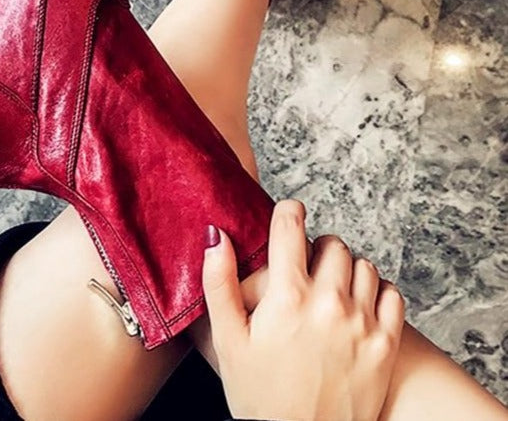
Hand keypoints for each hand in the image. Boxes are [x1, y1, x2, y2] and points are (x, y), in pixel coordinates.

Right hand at [202, 200, 404, 420]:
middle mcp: (329, 301)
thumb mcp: (228, 340)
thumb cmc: (261, 397)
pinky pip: (392, 293)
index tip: (288, 214)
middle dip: (316, 247)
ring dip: (346, 268)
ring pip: (363, 264)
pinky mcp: (386, 343)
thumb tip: (216, 236)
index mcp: (287, 296)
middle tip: (304, 268)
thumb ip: (219, 283)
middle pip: (332, 242)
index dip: (288, 212)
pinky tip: (358, 306)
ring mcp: (362, 322)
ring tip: (330, 288)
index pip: (292, 225)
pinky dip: (377, 291)